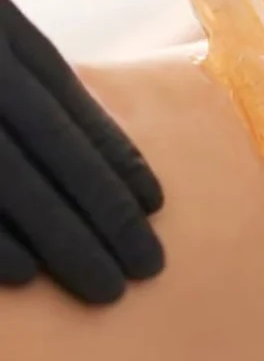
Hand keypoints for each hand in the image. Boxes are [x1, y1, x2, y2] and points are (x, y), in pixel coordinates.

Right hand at [0, 0, 163, 302]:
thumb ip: (19, 74)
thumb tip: (91, 152)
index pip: (64, 100)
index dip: (111, 155)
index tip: (152, 206)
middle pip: (47, 146)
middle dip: (101, 211)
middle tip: (146, 268)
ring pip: (6, 180)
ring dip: (61, 236)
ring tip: (105, 287)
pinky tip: (23, 276)